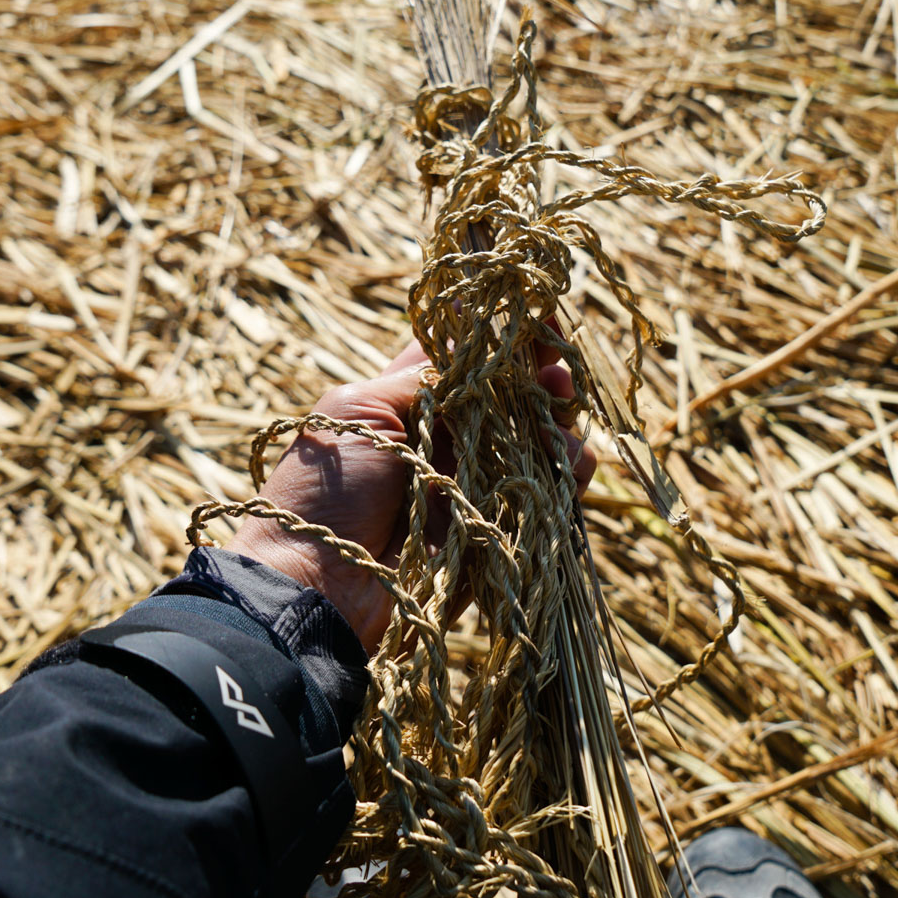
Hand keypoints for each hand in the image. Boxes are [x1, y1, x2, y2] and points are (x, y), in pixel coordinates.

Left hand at [225, 337, 596, 649]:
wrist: (321, 582)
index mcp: (404, 404)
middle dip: (536, 377)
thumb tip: (470, 344)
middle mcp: (441, 440)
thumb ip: (419, 377)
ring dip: (556, 421)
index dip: (497, 337)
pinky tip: (575, 458)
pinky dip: (565, 473)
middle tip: (556, 368)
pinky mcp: (492, 528)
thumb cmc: (327, 489)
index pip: (461, 359)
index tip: (534, 314)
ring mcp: (469, 484)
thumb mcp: (359, 410)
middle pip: (505, 398)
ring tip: (564, 408)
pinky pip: (541, 495)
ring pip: (531, 443)